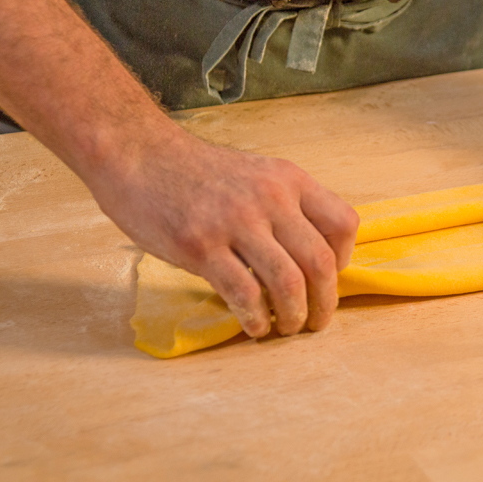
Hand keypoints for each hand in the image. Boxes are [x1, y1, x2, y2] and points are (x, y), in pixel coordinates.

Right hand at [90, 130, 358, 337]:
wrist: (138, 153)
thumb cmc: (196, 171)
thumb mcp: (256, 174)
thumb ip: (284, 207)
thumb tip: (308, 258)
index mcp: (289, 179)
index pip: (344, 224)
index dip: (344, 260)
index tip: (329, 279)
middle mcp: (270, 198)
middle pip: (321, 262)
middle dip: (325, 302)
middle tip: (316, 322)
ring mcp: (235, 222)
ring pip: (288, 282)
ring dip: (294, 316)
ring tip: (287, 328)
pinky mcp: (201, 246)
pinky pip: (244, 293)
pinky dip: (256, 319)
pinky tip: (253, 326)